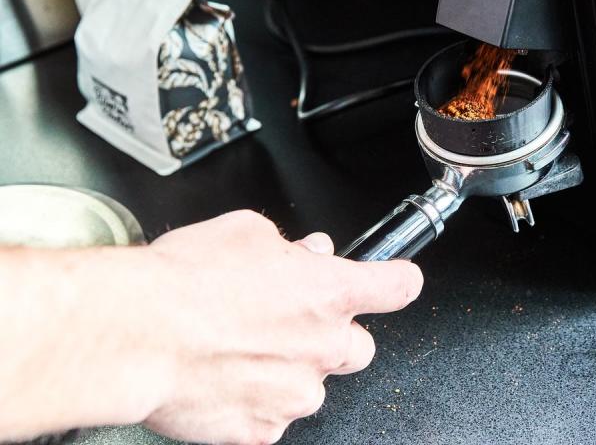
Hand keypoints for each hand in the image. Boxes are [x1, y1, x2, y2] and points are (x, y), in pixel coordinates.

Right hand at [143, 210, 422, 444]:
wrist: (135, 336)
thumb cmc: (185, 281)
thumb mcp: (245, 232)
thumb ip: (287, 246)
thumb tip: (307, 253)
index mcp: (331, 292)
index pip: (397, 286)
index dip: (397, 281)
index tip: (395, 281)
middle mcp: (324, 346)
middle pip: (359, 347)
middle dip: (332, 335)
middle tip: (289, 323)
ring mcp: (296, 395)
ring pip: (311, 386)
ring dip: (288, 371)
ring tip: (238, 350)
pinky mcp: (261, 432)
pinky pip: (270, 418)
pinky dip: (252, 403)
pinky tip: (222, 379)